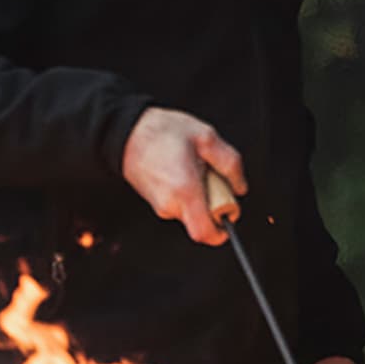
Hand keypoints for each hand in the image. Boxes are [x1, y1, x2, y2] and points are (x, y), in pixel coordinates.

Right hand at [121, 108, 247, 246]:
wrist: (124, 130)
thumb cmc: (160, 131)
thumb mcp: (206, 137)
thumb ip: (230, 163)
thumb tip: (239, 186)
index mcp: (185, 191)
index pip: (205, 233)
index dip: (222, 232)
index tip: (229, 215)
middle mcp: (170, 204)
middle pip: (202, 220)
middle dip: (214, 202)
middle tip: (210, 176)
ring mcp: (159, 205)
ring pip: (191, 211)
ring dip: (200, 195)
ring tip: (193, 168)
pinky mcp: (154, 201)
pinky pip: (179, 204)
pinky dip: (187, 192)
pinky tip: (181, 170)